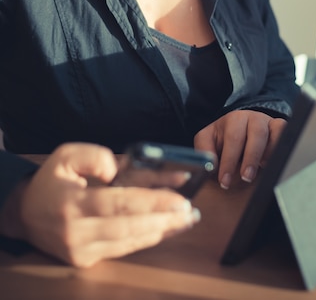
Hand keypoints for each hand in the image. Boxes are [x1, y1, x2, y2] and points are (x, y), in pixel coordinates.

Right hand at [0, 143, 199, 266]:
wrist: (25, 213)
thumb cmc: (51, 180)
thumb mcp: (67, 155)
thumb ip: (95, 156)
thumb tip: (118, 169)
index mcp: (71, 204)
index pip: (118, 203)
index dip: (151, 201)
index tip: (179, 196)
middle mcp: (76, 232)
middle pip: (129, 227)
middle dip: (164, 219)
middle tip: (190, 210)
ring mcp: (81, 250)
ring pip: (129, 242)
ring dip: (162, 230)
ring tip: (186, 218)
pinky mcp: (86, 260)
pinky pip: (122, 249)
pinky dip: (146, 238)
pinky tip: (166, 228)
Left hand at [194, 110, 286, 189]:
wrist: (239, 128)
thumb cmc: (223, 138)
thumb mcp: (208, 140)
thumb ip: (204, 150)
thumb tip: (211, 164)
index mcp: (233, 120)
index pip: (233, 139)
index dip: (229, 161)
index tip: (225, 181)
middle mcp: (251, 118)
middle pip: (256, 134)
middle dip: (251, 158)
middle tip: (245, 177)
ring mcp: (266, 121)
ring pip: (273, 132)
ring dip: (268, 153)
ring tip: (261, 170)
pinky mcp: (278, 126)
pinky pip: (284, 132)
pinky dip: (280, 146)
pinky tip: (272, 160)